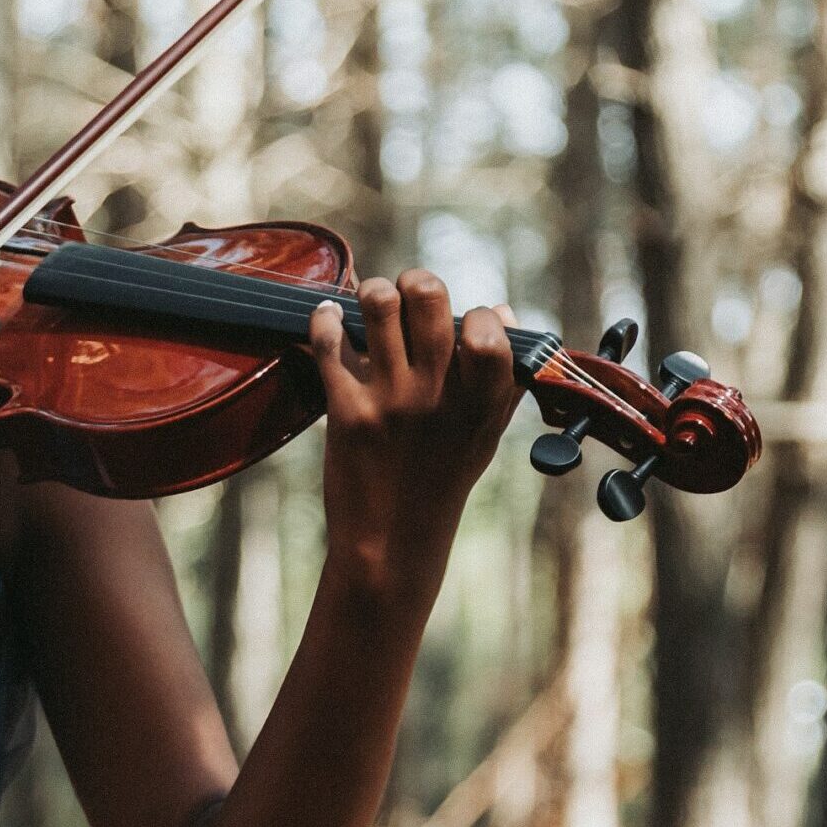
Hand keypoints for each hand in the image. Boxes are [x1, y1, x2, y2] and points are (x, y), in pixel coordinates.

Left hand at [307, 269, 520, 617]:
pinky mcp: (347, 412)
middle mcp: (437, 394)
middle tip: (407, 292)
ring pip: (379, 307)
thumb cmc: (439, 483)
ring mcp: (391, 400)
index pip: (488, 326)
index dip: (476, 315)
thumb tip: (501, 311)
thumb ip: (500, 377)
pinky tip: (326, 317)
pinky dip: (324, 320)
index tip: (464, 326)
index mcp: (480, 399)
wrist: (389, 544)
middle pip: (430, 298)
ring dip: (373, 292)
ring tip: (371, 300)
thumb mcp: (483, 435)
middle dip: (417, 282)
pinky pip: (331, 343)